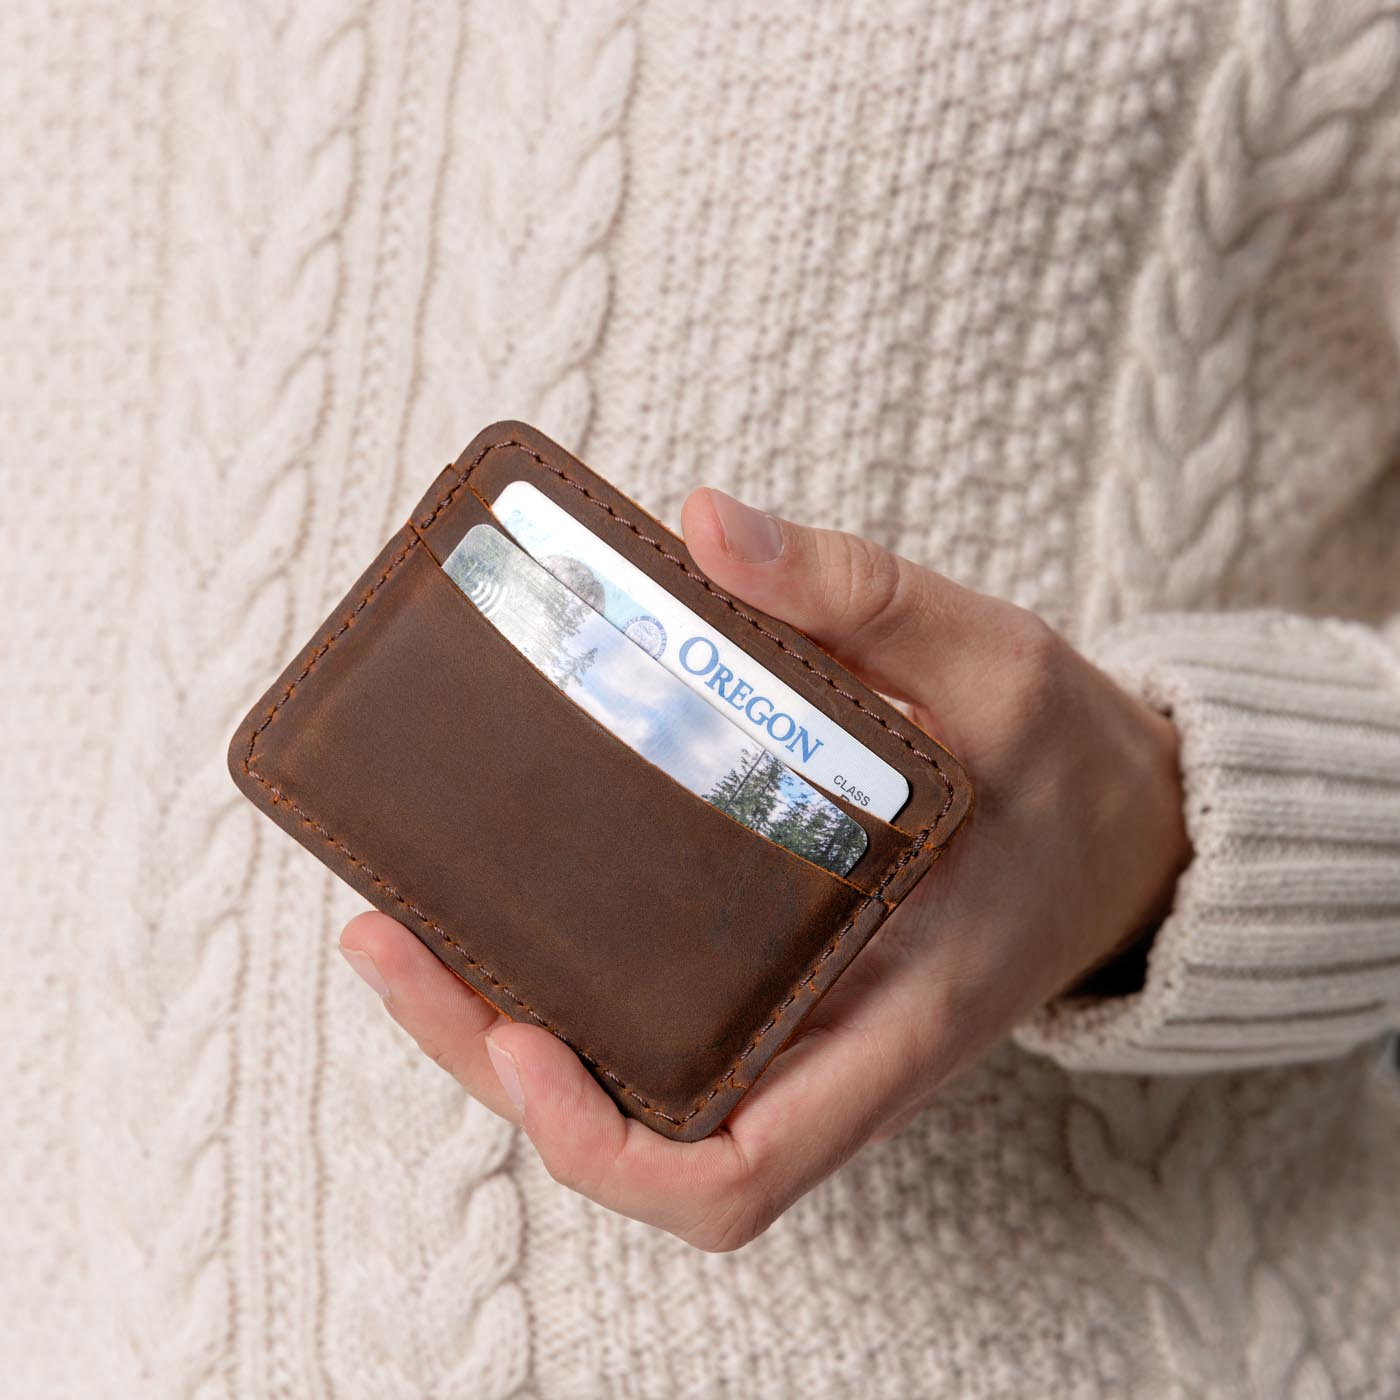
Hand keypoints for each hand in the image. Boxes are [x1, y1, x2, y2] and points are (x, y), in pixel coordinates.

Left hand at [340, 488, 1190, 1249]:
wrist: (1129, 829)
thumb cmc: (1076, 765)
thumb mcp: (997, 661)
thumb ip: (858, 591)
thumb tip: (701, 524)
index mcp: (901, 1020)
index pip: (746, 1172)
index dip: (611, 1145)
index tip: (523, 1041)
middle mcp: (836, 1051)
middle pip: (644, 1136)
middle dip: (499, 1069)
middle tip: (388, 941)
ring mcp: (805, 1026)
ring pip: (633, 1085)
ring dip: (504, 1029)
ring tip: (400, 919)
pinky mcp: (787, 984)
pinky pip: (659, 1021)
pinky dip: (565, 984)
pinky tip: (501, 895)